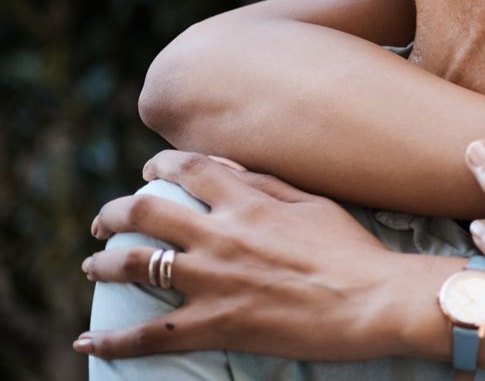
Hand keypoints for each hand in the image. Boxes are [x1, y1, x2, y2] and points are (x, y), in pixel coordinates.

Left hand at [75, 151, 411, 359]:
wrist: (373, 300)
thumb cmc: (353, 250)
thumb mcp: (315, 202)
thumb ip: (266, 182)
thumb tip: (226, 167)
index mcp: (248, 201)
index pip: (187, 169)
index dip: (159, 166)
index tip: (148, 172)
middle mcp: (220, 236)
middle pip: (145, 213)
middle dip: (114, 214)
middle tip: (104, 222)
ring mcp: (213, 281)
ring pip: (137, 265)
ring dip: (106, 263)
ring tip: (94, 264)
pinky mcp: (215, 324)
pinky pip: (150, 334)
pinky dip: (112, 341)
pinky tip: (87, 343)